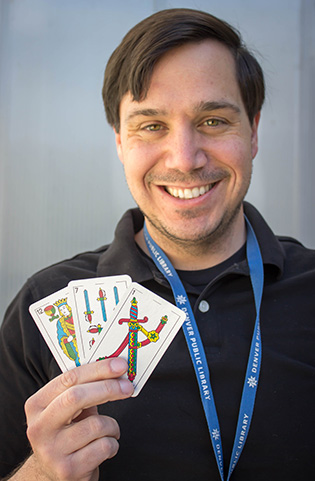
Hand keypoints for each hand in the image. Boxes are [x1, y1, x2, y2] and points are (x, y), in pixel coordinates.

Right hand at [24, 358, 132, 480]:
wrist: (54, 475)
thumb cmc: (68, 433)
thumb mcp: (68, 410)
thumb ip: (84, 389)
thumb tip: (115, 369)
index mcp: (37, 405)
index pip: (69, 378)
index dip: (98, 369)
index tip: (120, 365)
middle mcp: (39, 427)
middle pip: (77, 397)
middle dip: (107, 389)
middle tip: (127, 387)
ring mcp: (51, 451)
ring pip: (95, 425)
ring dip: (112, 425)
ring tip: (109, 430)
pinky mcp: (68, 470)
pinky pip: (103, 447)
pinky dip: (112, 443)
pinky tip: (105, 446)